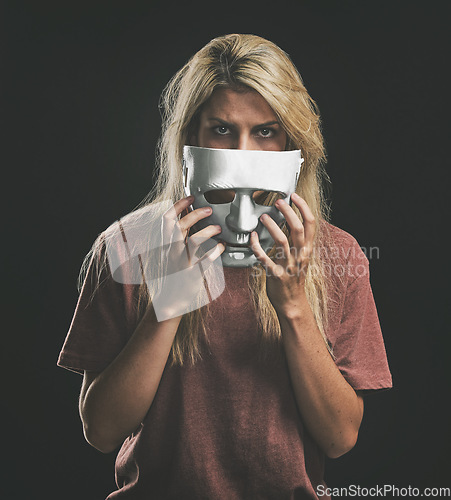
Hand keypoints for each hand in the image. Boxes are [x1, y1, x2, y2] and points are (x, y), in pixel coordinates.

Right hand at [151, 196, 224, 320]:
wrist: (170, 300)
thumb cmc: (174, 272)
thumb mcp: (171, 252)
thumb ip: (178, 236)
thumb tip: (186, 214)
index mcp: (166, 244)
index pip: (167, 220)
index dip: (178, 205)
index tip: (191, 196)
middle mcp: (171, 252)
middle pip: (180, 226)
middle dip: (195, 214)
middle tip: (209, 210)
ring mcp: (182, 263)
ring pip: (194, 241)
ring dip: (208, 231)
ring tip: (218, 229)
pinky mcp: (192, 275)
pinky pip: (205, 260)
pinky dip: (215, 251)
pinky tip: (222, 246)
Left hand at [250, 193, 314, 316]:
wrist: (292, 304)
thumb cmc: (293, 278)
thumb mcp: (301, 258)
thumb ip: (297, 241)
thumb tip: (289, 221)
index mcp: (306, 249)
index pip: (311, 224)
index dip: (303, 208)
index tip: (294, 196)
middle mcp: (300, 256)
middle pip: (298, 228)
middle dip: (289, 212)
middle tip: (279, 202)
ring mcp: (288, 266)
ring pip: (283, 241)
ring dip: (273, 226)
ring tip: (264, 217)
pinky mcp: (275, 275)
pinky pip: (264, 258)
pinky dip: (257, 246)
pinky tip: (251, 237)